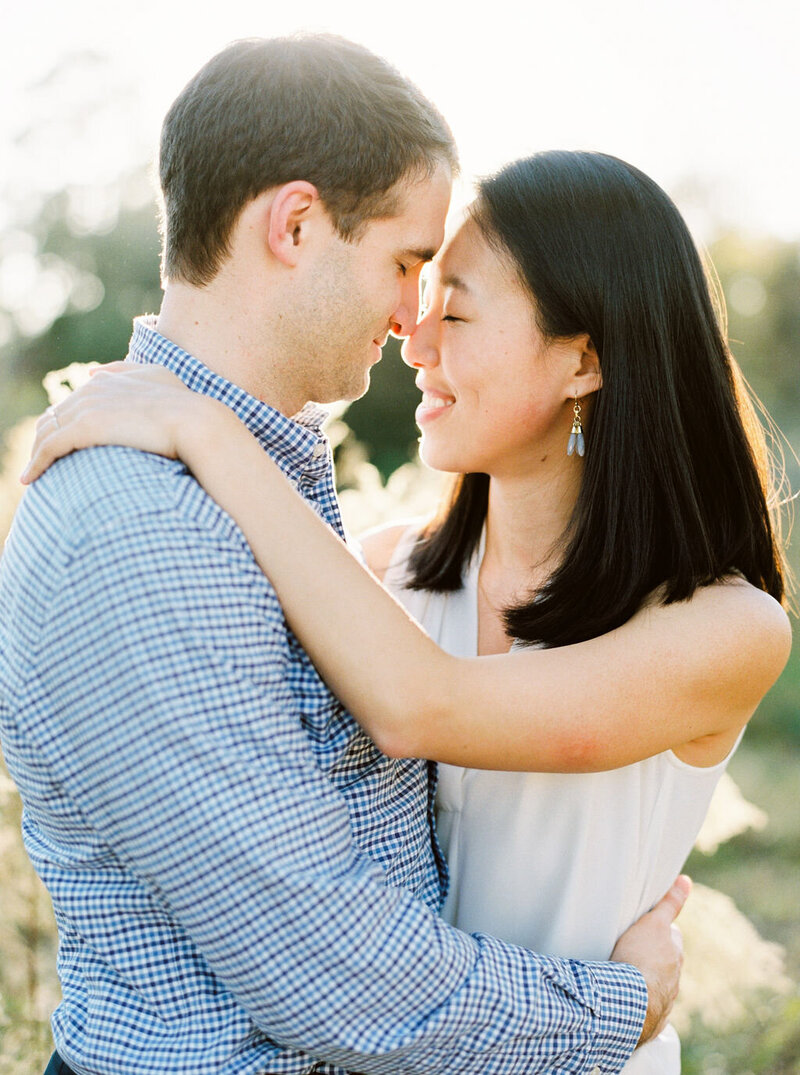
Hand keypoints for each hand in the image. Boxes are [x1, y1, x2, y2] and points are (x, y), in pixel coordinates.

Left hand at [20, 362, 214, 482]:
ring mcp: (86, 409)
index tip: (60, 445)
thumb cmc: (183, 403)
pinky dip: (36, 463)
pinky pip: (49, 447)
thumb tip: (93, 372)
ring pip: (46, 432)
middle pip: (53, 417)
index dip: (62, 424)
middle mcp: (90, 390)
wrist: (194, 421)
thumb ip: (125, 370)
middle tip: (39, 463)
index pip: (71, 403)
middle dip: (42, 440)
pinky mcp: (84, 429)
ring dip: (35, 454)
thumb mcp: (157, 375)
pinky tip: (30, 478)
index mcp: (105, 380)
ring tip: (32, 475)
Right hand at [611, 875, 690, 1045]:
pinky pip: (647, 1009)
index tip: (646, 928)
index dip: (659, 930)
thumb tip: (686, 880)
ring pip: (657, 985)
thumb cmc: (639, 958)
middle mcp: (674, 979)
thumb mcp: (653, 924)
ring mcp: (664, 1000)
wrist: (629, 1003)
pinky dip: (639, 1003)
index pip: (670, 937)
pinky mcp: (651, 1021)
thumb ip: (669, 904)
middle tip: (633, 950)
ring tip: (625, 975)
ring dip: (646, 980)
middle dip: (655, 957)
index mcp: (674, 956)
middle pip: (666, 962)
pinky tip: (626, 1000)